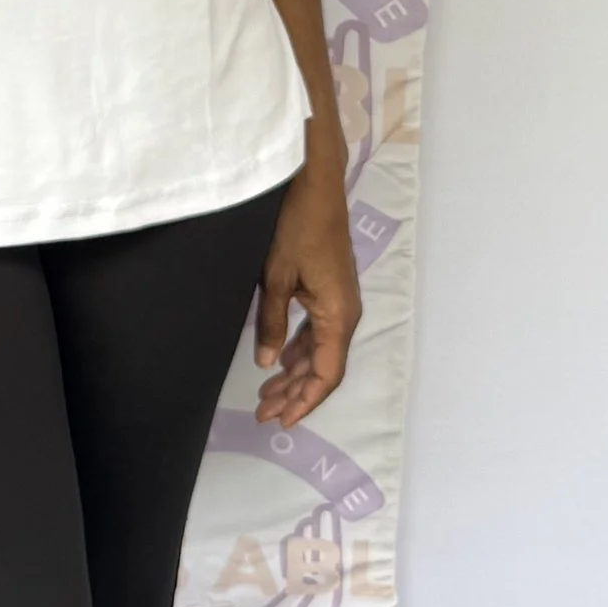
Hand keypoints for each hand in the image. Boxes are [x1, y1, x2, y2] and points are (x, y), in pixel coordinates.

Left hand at [254, 160, 360, 427]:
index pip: (326, 374)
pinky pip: (317, 331)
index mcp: (338, 316)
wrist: (316, 185)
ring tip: (266, 394)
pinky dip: (298, 349)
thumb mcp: (276, 277)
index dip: (305, 401)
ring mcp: (339, 302)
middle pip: (322, 368)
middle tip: (262, 412)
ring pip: (319, 350)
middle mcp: (345, 315)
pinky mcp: (330, 290)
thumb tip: (268, 364)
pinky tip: (280, 358)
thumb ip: (272, 322)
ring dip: (295, 373)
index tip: (281, 421)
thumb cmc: (297, 227)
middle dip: (294, 393)